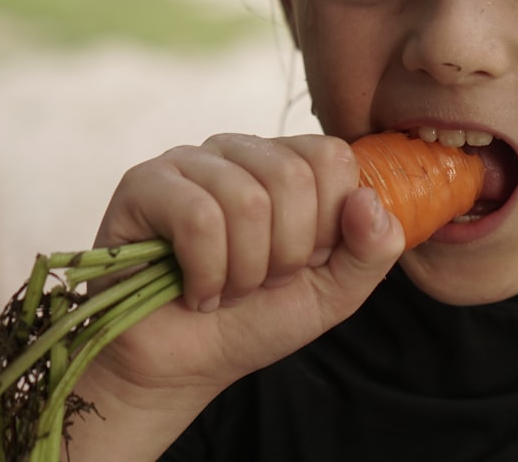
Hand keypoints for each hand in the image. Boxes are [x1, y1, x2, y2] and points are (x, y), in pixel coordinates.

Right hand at [66, 134, 404, 458]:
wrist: (183, 366)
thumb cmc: (254, 320)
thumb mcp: (334, 291)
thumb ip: (373, 250)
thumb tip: (368, 200)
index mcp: (286, 164)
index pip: (331, 157)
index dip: (326, 225)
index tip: (302, 264)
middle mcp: (239, 151)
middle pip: (291, 176)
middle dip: (286, 253)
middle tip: (260, 282)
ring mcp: (188, 161)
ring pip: (245, 200)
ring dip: (244, 270)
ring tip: (227, 288)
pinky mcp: (144, 184)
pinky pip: (197, 217)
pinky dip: (206, 273)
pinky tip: (195, 292)